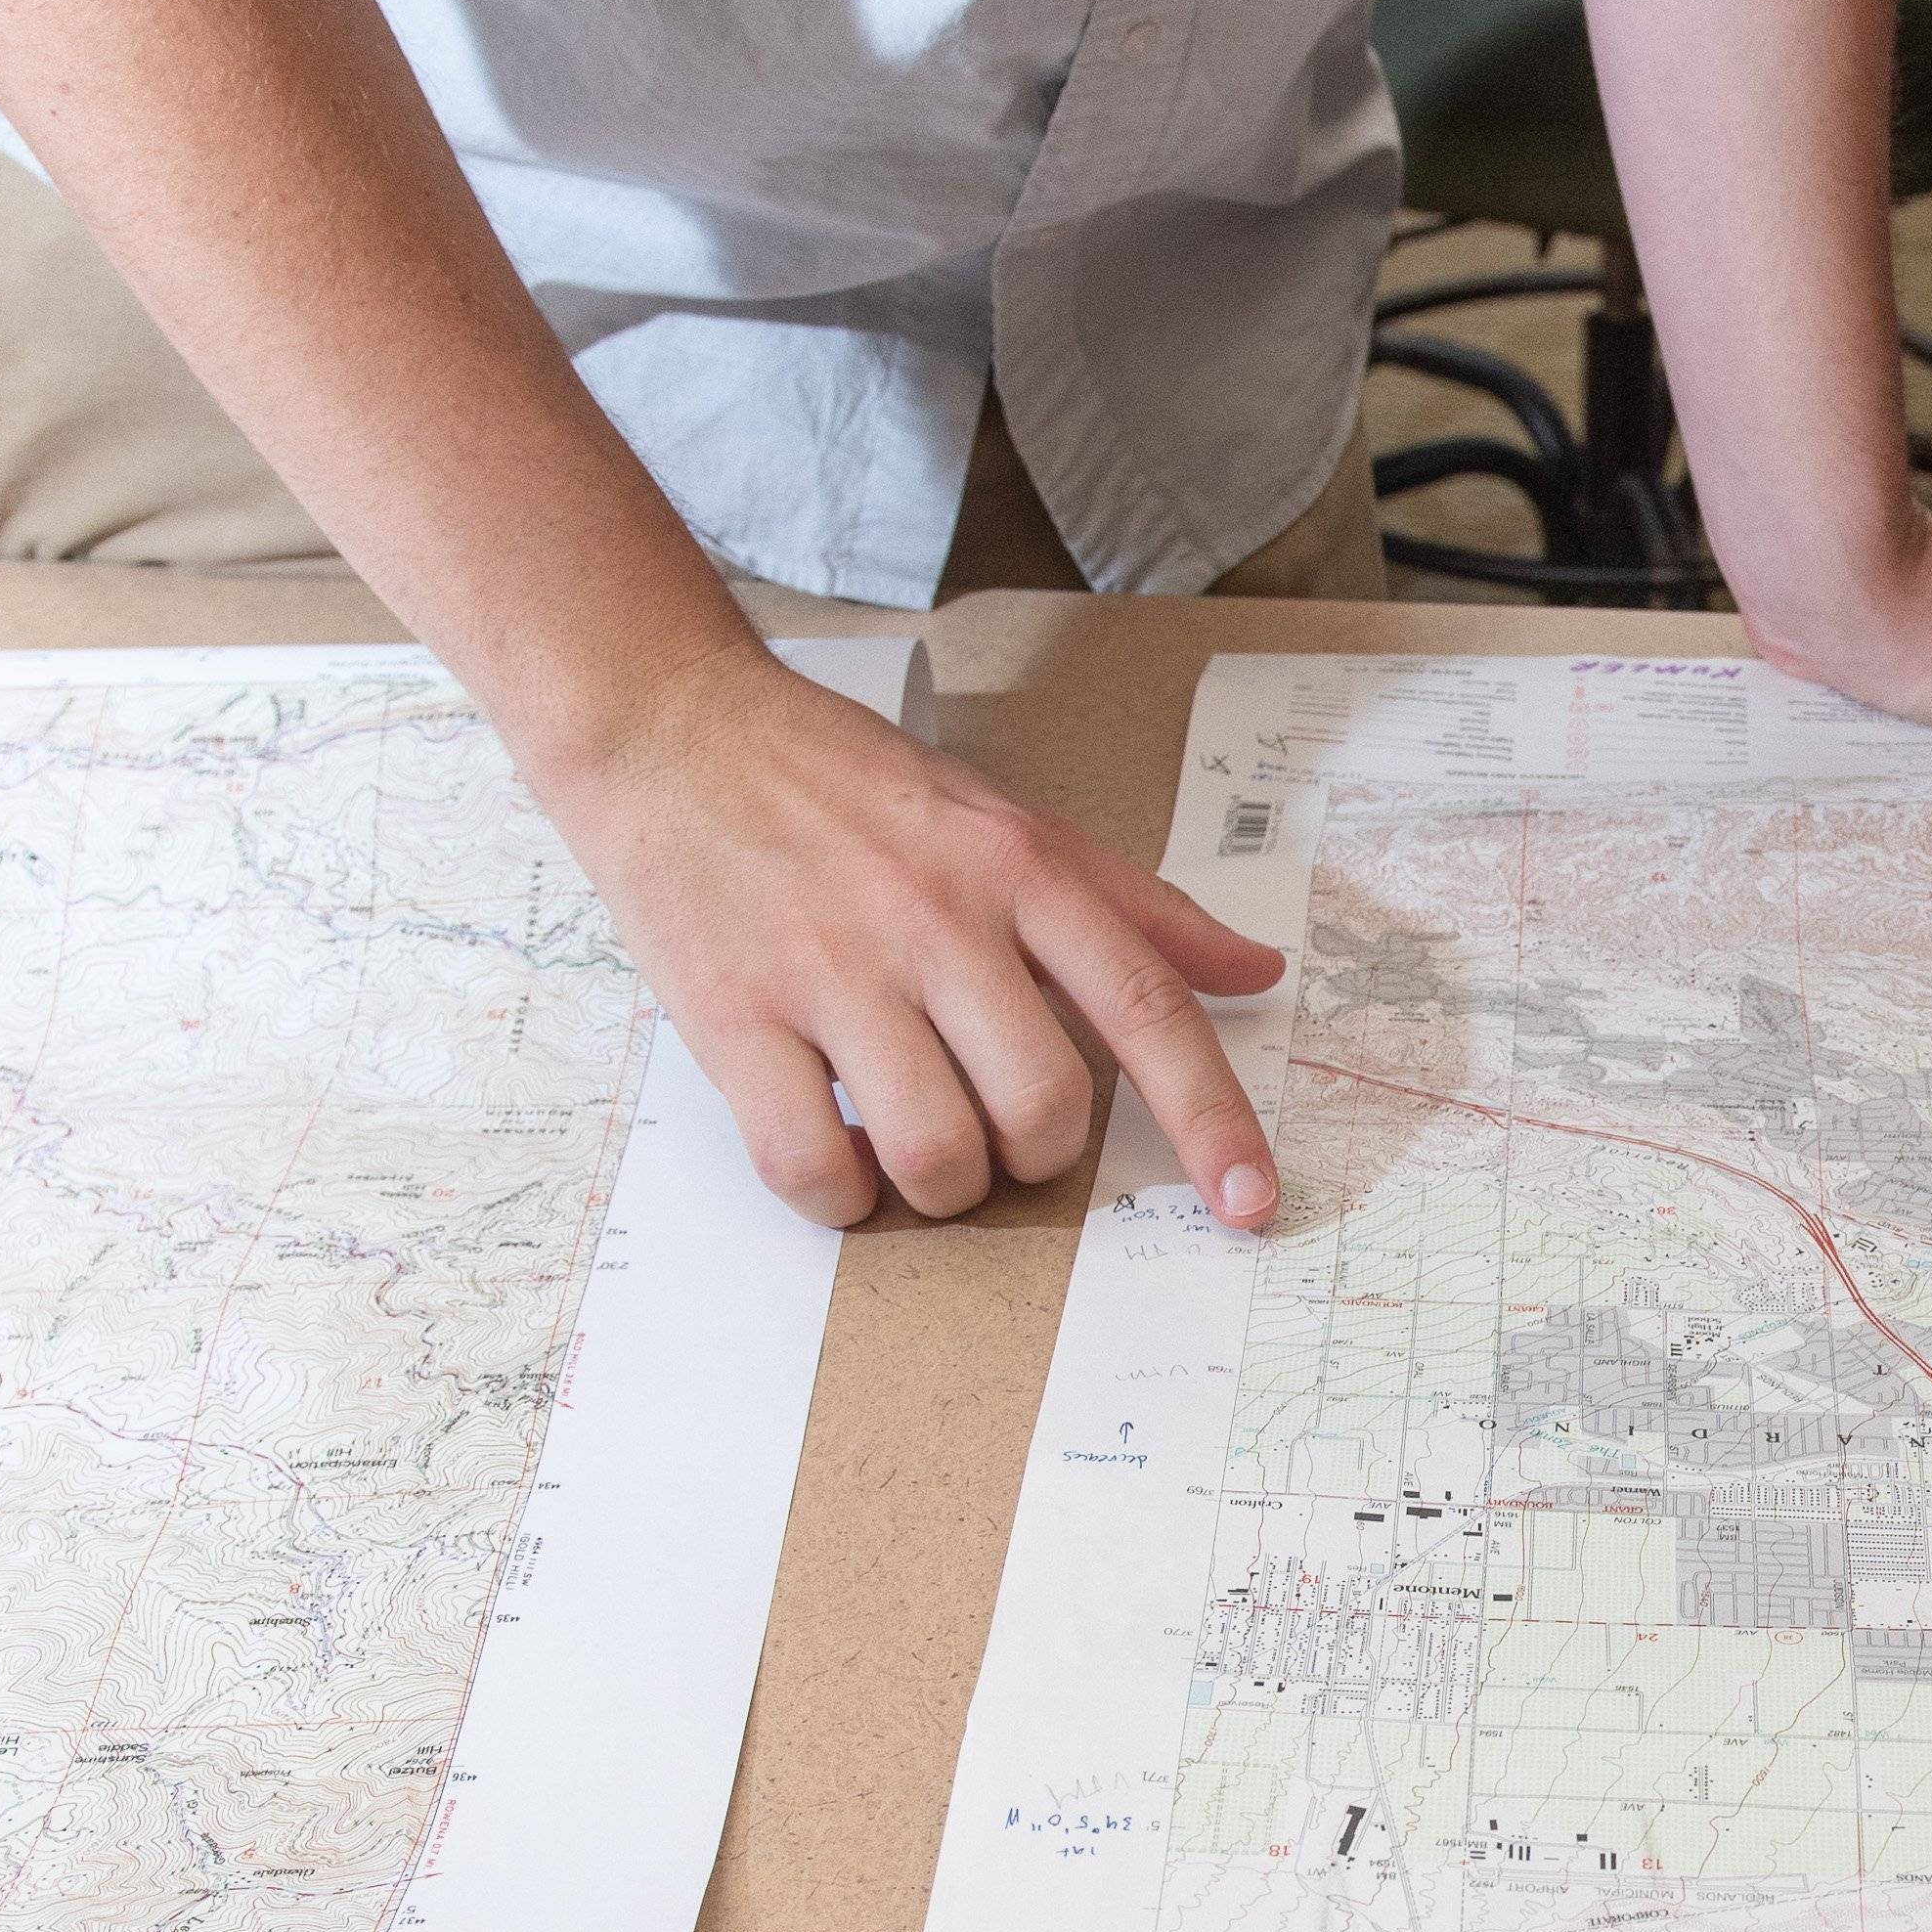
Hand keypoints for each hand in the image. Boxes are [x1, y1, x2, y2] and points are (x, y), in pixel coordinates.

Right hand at [535, 643, 1285, 1233]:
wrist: (676, 727)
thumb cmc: (850, 785)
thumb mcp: (1012, 821)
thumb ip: (1137, 909)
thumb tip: (1255, 972)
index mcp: (1022, 871)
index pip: (1149, 1011)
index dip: (1214, 1122)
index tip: (1250, 1204)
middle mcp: (937, 919)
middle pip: (1043, 1110)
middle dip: (1032, 1157)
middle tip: (992, 1125)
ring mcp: (830, 970)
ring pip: (935, 1154)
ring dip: (940, 1187)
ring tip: (912, 1143)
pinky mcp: (733, 1016)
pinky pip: (810, 1165)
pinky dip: (839, 1195)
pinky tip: (838, 1154)